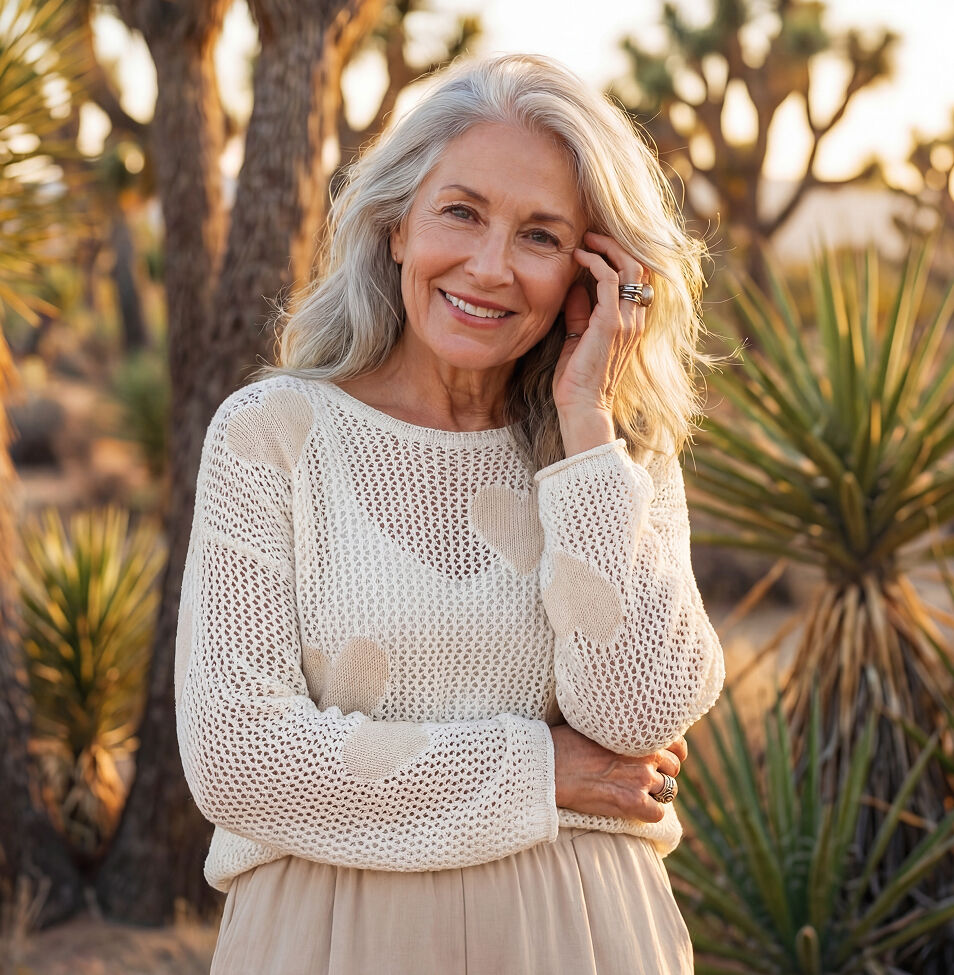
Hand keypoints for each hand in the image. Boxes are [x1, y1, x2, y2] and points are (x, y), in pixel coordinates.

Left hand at [551, 232, 651, 454]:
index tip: (594, 245)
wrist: (581, 407)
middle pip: (640, 266)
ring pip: (629, 268)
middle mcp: (635, 320)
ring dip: (607, 248)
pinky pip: (610, 281)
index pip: (638, 279)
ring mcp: (626, 321)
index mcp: (631, 323)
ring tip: (585, 239)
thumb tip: (574, 289)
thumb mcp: (576, 340)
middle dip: (616, 244)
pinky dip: (595, 263)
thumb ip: (579, 315)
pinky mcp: (611, 324)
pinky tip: (578, 257)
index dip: (620, 256)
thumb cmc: (577, 380)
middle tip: (591, 234)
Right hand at [551, 723, 685, 822]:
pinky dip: (648, 813)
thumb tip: (630, 731)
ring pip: (668, 791)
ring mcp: (641, 778)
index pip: (677, 744)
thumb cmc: (566, 740)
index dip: (671, 753)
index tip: (660, 759)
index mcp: (640, 732)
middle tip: (640, 777)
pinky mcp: (632, 801)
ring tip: (634, 792)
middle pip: (673, 769)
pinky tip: (632, 808)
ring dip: (655, 793)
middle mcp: (646, 754)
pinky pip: (657, 813)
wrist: (549, 764)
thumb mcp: (599, 722)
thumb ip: (623, 728)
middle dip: (661, 773)